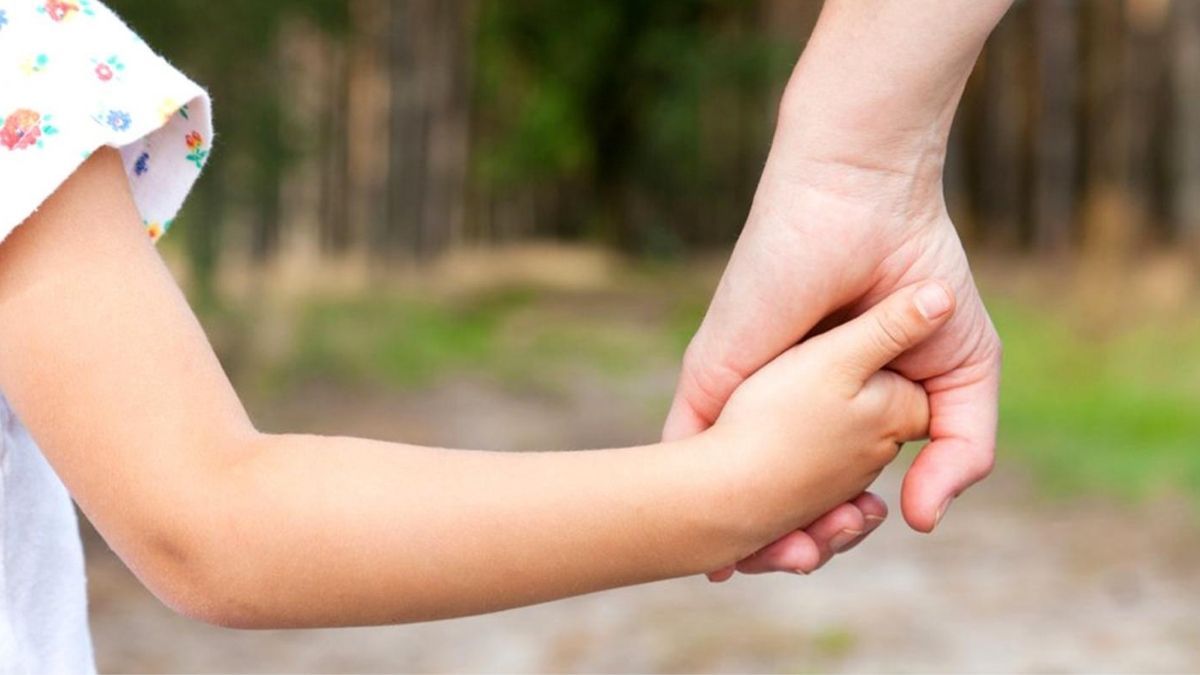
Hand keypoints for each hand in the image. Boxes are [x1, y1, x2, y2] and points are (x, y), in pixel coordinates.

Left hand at [666, 123, 1001, 579]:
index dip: (839, 528)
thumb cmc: (918, 276)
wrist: (866, 204)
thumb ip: (959, 450)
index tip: (854, 534)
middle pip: (775, 499)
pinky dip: (693, 501)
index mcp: (836, 410)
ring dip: (741, 535)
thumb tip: (922, 521)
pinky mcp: (709, 379)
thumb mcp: (963, 375)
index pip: (830, 492)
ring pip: (727, 489)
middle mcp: (783, 408)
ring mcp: (743, 395)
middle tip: (805, 559)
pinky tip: (702, 540)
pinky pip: (686, 453)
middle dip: (788, 543)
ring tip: (776, 557)